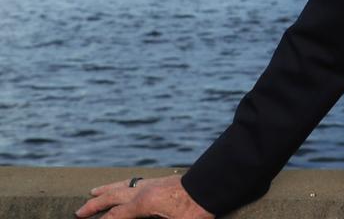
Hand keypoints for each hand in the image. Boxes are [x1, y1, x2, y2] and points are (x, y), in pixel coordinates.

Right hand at [75, 174, 213, 218]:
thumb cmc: (197, 210)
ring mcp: (153, 183)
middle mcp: (144, 190)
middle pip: (112, 197)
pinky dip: (124, 184)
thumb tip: (135, 218)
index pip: (115, 217)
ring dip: (106, 190)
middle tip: (79, 212)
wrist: (214, 185)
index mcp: (145, 203)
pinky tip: (124, 186)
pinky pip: (136, 181)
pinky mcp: (161, 180)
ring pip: (123, 185)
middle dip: (94, 205)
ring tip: (93, 191)